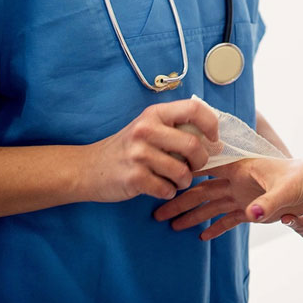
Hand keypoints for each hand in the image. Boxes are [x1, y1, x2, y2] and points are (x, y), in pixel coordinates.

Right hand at [82, 97, 219, 202]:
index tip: (213, 139)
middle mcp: (146, 130)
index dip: (211, 125)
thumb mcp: (148, 127)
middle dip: (201, 161)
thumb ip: (176, 127)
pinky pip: (167, 189)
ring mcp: (139, 154)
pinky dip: (168, 192)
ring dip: (184, 181)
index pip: (194, 109)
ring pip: (182, 172)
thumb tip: (214, 139)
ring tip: (176, 179)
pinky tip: (160, 187)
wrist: (88, 168)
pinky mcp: (134, 177)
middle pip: (193, 145)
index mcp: (154, 113)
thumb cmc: (127, 147)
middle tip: (195, 166)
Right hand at [153, 156, 302, 238]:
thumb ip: (270, 201)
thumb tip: (251, 214)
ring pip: (211, 205)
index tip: (162, 176)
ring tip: (170, 225)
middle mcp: (238, 179)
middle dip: (180, 199)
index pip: (206, 167)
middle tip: (156, 211)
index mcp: (241, 166)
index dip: (184, 172)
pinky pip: (228, 219)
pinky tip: (201, 237)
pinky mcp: (253, 209)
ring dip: (192, 215)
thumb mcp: (289, 188)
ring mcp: (244, 195)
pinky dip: (215, 228)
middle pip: (202, 190)